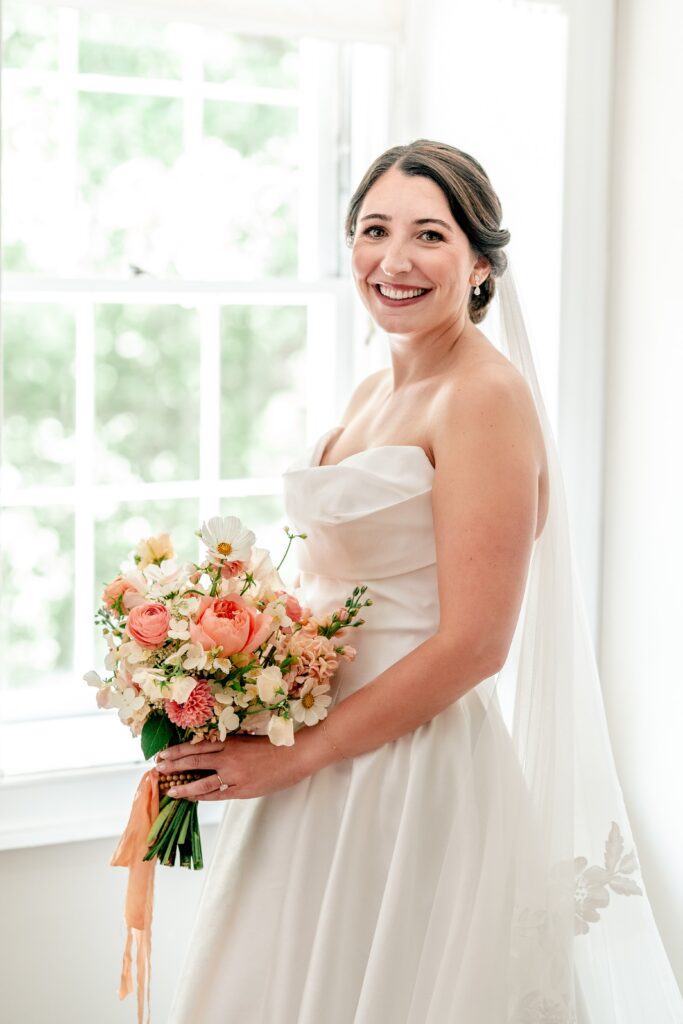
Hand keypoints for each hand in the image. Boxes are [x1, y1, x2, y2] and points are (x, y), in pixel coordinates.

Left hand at [154, 734, 312, 800]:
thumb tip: (208, 751)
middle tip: (158, 770)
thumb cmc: (274, 746)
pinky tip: (193, 798)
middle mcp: (229, 757)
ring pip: (202, 782)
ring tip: (170, 790)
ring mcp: (235, 775)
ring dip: (184, 787)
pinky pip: (218, 795)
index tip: (162, 754)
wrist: (295, 756)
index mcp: (229, 742)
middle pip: (193, 762)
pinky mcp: (243, 790)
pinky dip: (203, 797)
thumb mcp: (247, 740)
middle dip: (173, 766)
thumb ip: (228, 746)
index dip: (176, 751)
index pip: (196, 747)